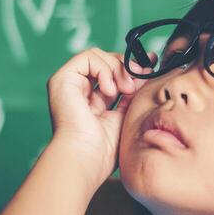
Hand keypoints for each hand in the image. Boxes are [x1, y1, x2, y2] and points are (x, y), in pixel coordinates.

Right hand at [46, 47, 145, 179]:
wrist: (87, 158)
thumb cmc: (106, 148)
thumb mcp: (128, 113)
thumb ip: (135, 91)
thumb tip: (149, 66)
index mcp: (94, 101)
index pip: (115, 73)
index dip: (133, 67)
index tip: (151, 65)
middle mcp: (80, 91)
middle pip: (107, 61)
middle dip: (128, 66)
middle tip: (141, 77)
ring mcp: (69, 84)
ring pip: (99, 56)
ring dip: (118, 68)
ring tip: (126, 90)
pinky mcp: (61, 79)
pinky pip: (87, 57)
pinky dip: (104, 69)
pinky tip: (111, 91)